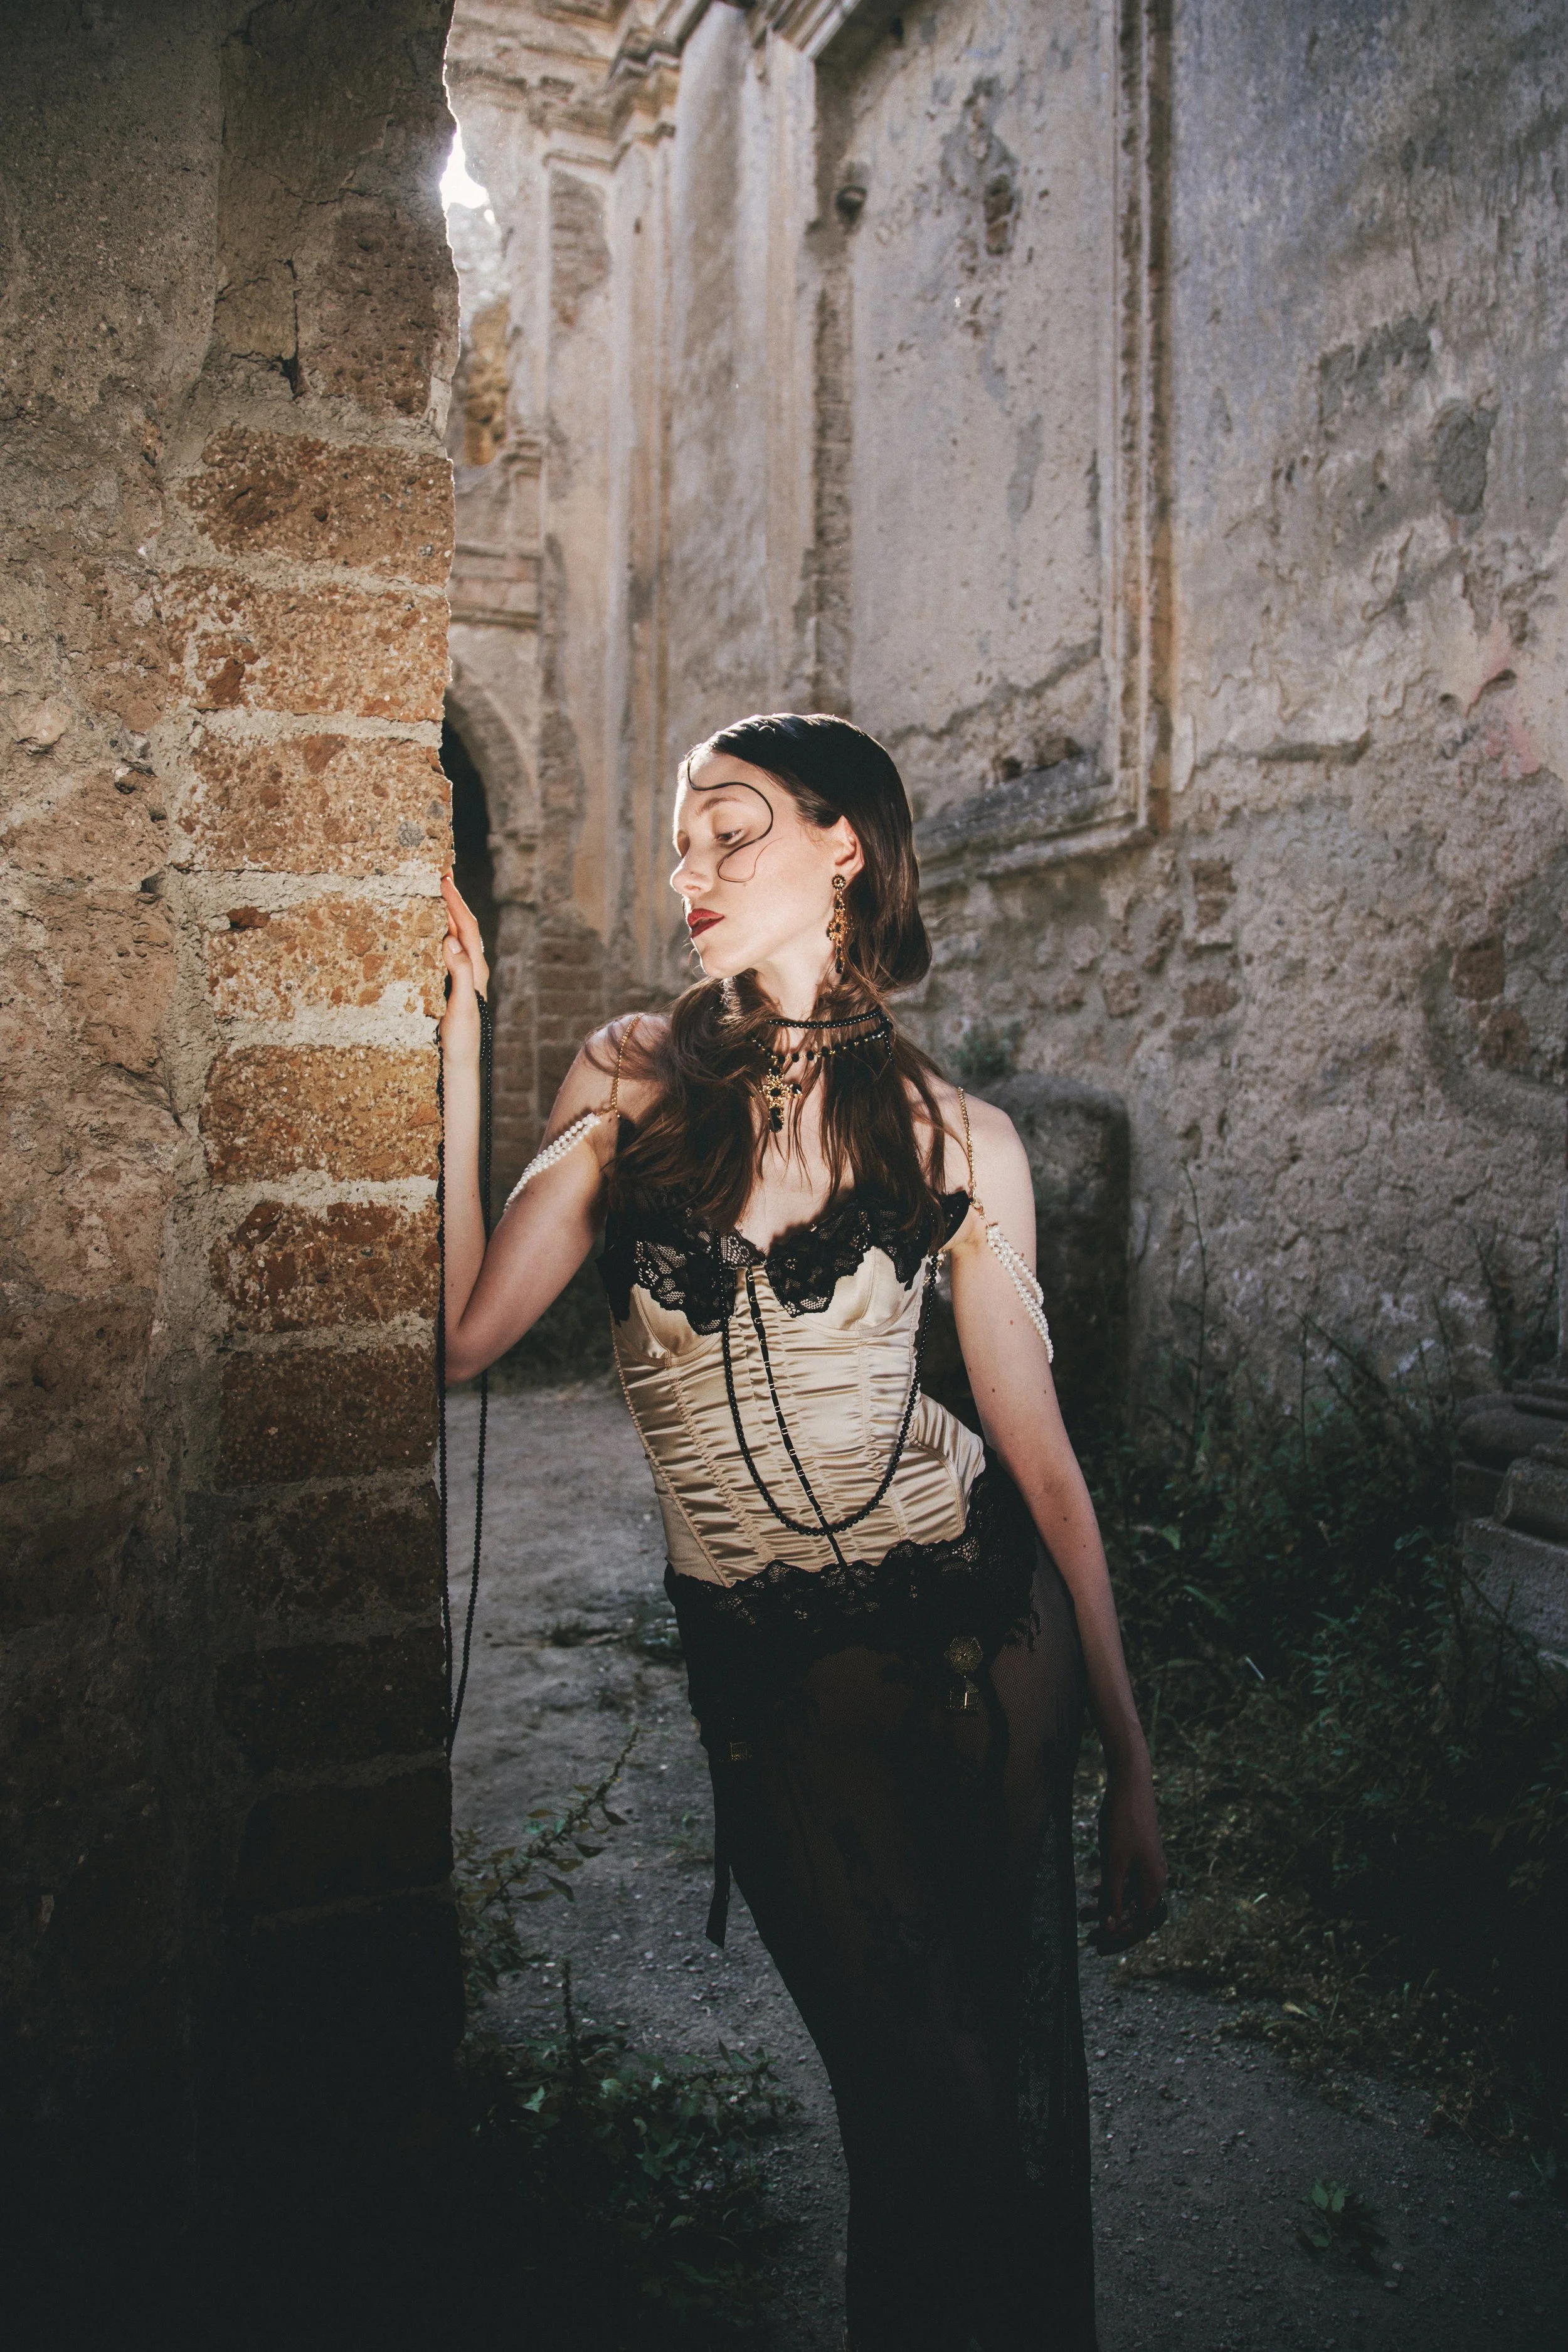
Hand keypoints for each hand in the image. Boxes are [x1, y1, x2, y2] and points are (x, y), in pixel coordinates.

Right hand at [440, 873, 489, 1043]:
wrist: (461, 1065)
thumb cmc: (461, 1040)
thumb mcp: (460, 1007)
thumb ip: (459, 974)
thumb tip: (451, 940)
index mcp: (476, 970)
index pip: (466, 927)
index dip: (455, 901)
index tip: (443, 878)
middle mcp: (473, 969)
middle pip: (465, 925)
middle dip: (454, 898)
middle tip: (442, 873)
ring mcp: (463, 977)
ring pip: (457, 935)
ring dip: (448, 911)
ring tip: (437, 891)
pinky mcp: (453, 985)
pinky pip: (449, 949)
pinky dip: (441, 930)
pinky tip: (430, 928)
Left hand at [1094, 1761, 1167, 1952]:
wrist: (1130, 1782)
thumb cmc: (1121, 1822)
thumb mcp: (1112, 1863)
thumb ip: (1111, 1897)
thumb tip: (1110, 1928)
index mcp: (1153, 1884)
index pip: (1141, 1925)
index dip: (1120, 1938)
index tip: (1098, 1943)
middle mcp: (1156, 1877)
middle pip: (1135, 1913)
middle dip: (1111, 1925)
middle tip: (1089, 1935)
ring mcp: (1149, 1864)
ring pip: (1128, 1895)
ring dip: (1108, 1906)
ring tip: (1083, 1912)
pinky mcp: (1140, 1853)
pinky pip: (1128, 1879)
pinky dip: (1111, 1888)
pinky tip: (1093, 1891)